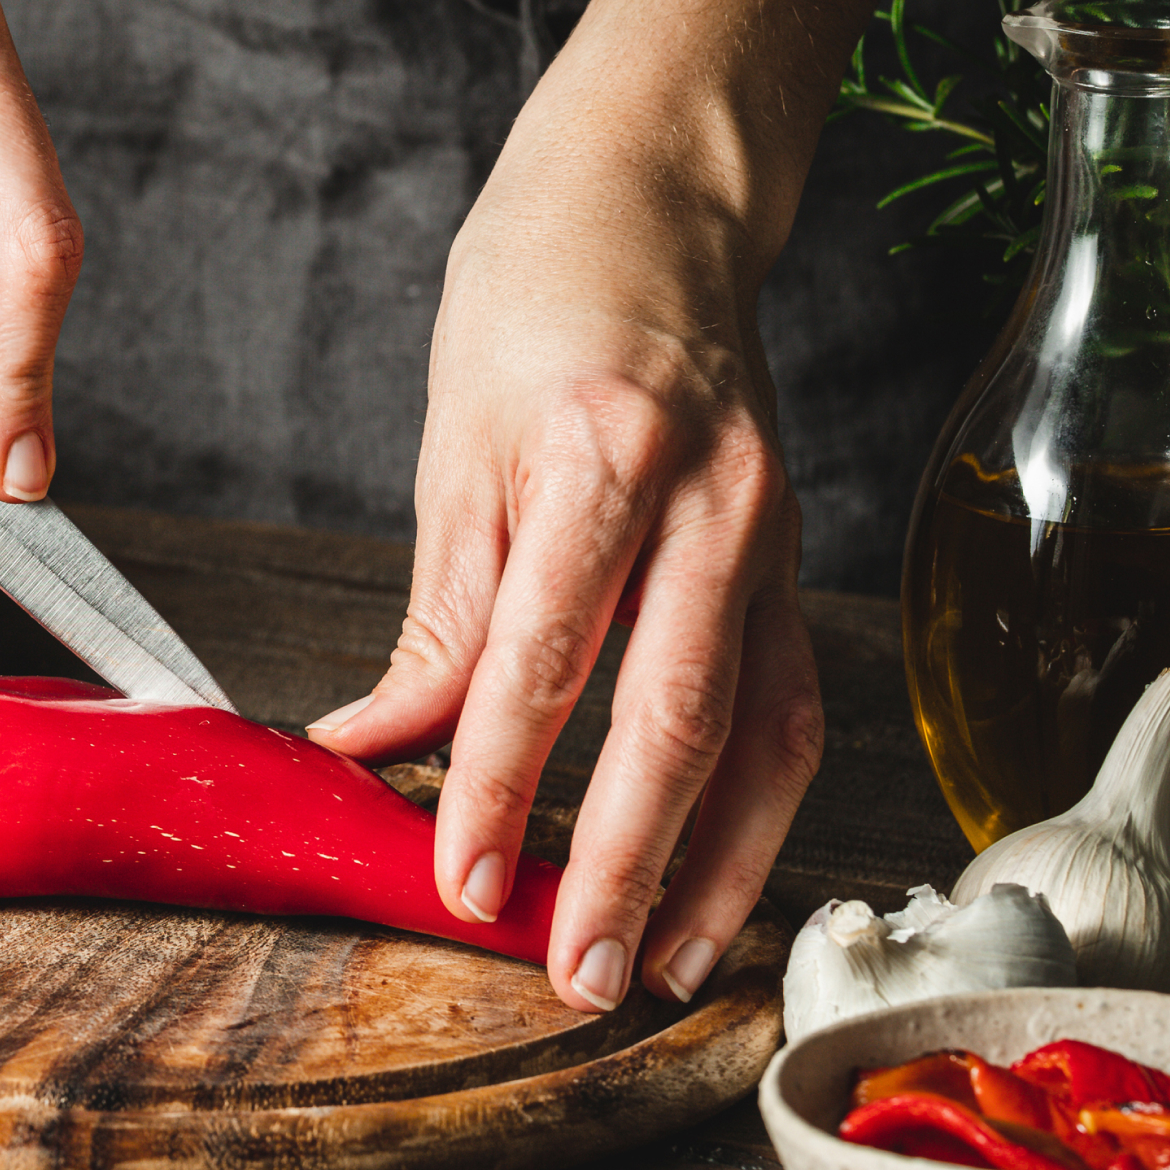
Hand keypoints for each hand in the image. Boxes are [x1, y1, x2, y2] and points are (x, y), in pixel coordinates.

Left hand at [309, 91, 824, 1013]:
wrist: (653, 197)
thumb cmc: (533, 298)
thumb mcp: (453, 441)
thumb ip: (439, 612)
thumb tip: (378, 743)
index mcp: (600, 457)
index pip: (543, 660)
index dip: (497, 785)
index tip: (458, 880)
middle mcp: (710, 500)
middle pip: (673, 718)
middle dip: (625, 863)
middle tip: (580, 972)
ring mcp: (769, 530)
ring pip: (761, 730)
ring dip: (717, 863)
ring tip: (666, 964)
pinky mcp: (790, 553)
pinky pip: (788, 698)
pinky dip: (756, 800)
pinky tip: (718, 872)